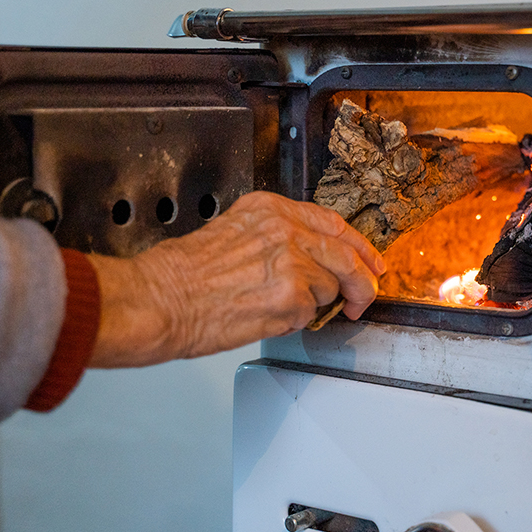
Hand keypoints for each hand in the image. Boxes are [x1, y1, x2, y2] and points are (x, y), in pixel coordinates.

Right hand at [86, 191, 384, 367]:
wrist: (160, 300)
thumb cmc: (183, 273)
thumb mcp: (234, 231)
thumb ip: (276, 237)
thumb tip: (311, 259)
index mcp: (272, 210)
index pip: (333, 223)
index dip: (358, 246)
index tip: (370, 261)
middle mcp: (287, 230)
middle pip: (347, 256)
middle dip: (362, 282)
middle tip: (363, 298)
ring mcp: (293, 262)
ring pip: (329, 288)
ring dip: (314, 304)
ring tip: (276, 308)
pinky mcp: (292, 297)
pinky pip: (310, 314)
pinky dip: (296, 321)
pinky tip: (266, 317)